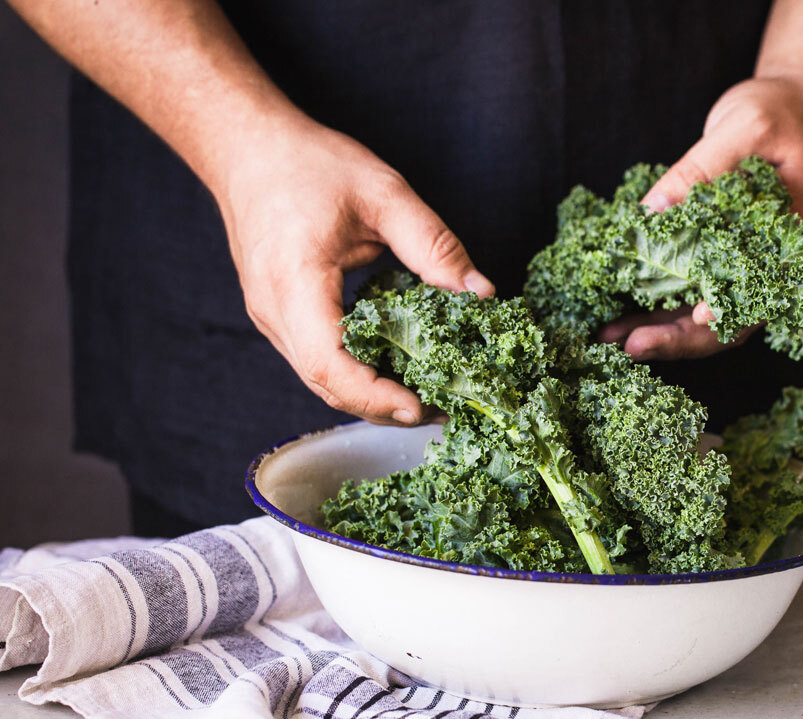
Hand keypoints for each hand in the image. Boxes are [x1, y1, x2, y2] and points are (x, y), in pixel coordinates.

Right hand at [214, 117, 493, 425]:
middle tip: (441, 408)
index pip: (329, 363)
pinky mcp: (278, 318)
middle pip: (326, 385)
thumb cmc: (307, 163)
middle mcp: (274, 310)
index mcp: (295, 281)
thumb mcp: (383, 193)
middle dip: (382, 406)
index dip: (374, 395)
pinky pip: (317, 360)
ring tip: (426, 395)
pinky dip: (356, 374)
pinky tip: (395, 368)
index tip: (419, 407)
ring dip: (371, 395)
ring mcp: (270, 319)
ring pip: (320, 379)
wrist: (245, 148)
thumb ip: (434, 245)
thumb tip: (480, 293)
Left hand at [607, 75, 802, 360]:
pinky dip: (653, 304)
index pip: (760, 292)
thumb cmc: (782, 111)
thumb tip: (651, 212)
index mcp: (791, 241)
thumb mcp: (744, 129)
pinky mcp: (717, 254)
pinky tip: (620, 314)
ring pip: (702, 313)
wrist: (798, 102)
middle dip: (677, 337)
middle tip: (631, 346)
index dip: (728, 313)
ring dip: (657, 328)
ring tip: (611, 337)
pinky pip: (686, 289)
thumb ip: (700, 170)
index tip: (695, 317)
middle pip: (728, 320)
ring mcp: (743, 263)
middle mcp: (769, 263)